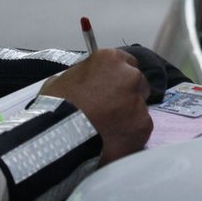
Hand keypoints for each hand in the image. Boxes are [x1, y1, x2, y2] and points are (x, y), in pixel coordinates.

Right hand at [40, 48, 152, 163]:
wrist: (62, 132)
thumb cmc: (57, 102)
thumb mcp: (65, 78)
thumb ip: (84, 76)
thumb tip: (86, 84)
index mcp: (111, 59)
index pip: (126, 62)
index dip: (117, 77)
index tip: (109, 89)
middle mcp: (131, 76)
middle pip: (138, 84)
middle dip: (127, 95)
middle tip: (110, 110)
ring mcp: (139, 102)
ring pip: (140, 108)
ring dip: (129, 116)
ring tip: (109, 129)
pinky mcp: (144, 126)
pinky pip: (139, 129)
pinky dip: (129, 135)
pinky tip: (113, 141)